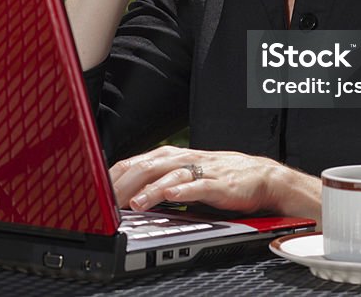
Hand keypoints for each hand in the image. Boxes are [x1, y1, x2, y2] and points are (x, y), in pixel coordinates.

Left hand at [109, 145, 321, 220]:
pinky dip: (184, 190)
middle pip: (149, 166)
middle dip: (128, 183)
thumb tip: (128, 193)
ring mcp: (203, 170)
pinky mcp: (220, 184)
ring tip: (136, 203)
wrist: (262, 177)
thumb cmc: (221, 177)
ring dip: (152, 189)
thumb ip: (160, 181)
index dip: (117, 174)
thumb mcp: (185, 176)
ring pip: (172, 175)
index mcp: (174, 157)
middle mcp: (186, 159)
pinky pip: (200, 185)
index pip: (138, 161)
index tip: (99, 189)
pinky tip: (172, 196)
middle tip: (110, 200)